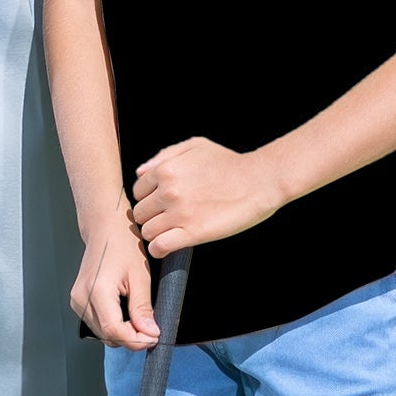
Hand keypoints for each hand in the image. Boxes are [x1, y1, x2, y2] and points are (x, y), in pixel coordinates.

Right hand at [70, 210, 157, 349]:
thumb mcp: (140, 275)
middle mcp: (81, 297)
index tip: (154, 337)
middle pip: (108, 335)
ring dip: (123, 334)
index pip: (115, 331)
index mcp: (97, 290)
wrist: (104, 226)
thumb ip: (143, 308)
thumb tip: (149, 333)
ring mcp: (77, 300)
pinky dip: (114, 326)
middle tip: (151, 329)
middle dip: (132, 338)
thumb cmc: (122, 242)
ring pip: (103, 333)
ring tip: (140, 319)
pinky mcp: (78, 301)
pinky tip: (126, 315)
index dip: (137, 340)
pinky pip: (97, 324)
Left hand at [131, 138, 283, 255]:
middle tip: (164, 219)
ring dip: (155, 234)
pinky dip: (159, 249)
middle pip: (140, 213)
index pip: (137, 191)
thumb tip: (140, 172)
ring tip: (168, 232)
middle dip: (150, 217)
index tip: (158, 205)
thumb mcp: (194, 146)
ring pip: (147, 231)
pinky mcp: (193, 233)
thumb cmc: (228, 163)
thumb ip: (164, 155)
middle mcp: (168, 191)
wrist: (258, 181)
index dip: (147, 199)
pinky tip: (166, 247)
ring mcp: (179, 213)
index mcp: (165, 169)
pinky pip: (160, 247)